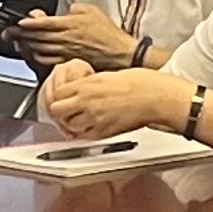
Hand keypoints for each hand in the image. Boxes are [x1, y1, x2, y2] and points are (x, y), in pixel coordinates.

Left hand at [13, 4, 142, 71]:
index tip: (19, 22)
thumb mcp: (91, 11)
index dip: (28, 23)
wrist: (120, 53)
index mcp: (69, 24)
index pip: (42, 23)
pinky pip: (47, 61)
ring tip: (18, 43)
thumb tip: (64, 11)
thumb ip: (74, 8)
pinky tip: (33, 55)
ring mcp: (65, 52)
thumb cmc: (108, 34)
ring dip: (26, 46)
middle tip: (10, 33)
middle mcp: (65, 39)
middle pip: (36, 37)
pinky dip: (37, 58)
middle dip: (20, 35)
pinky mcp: (68, 62)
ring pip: (39, 50)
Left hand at [43, 62, 162, 138]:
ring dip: (71, 124)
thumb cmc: (141, 83)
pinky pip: (86, 136)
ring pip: (69, 126)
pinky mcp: (105, 131)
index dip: (59, 95)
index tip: (64, 97)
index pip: (57, 91)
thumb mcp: (109, 75)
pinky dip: (86, 133)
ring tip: (80, 120)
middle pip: (56, 110)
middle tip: (67, 111)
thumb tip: (82, 87)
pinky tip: (92, 127)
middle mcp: (87, 101)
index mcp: (88, 84)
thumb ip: (91, 83)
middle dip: (59, 111)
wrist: (156, 96)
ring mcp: (95, 118)